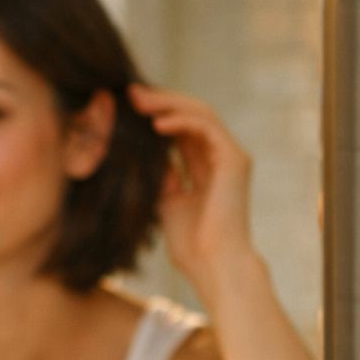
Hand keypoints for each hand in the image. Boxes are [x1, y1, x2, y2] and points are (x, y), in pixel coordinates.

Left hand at [128, 84, 258, 300]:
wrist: (214, 266)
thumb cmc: (190, 245)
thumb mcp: (165, 202)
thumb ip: (159, 175)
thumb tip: (140, 152)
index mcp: (205, 167)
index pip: (181, 129)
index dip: (156, 114)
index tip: (125, 108)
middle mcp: (221, 157)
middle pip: (190, 115)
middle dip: (160, 101)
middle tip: (129, 93)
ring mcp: (230, 157)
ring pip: (201, 114)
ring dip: (168, 104)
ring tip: (139, 101)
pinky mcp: (234, 161)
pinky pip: (207, 129)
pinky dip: (182, 121)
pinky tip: (156, 123)